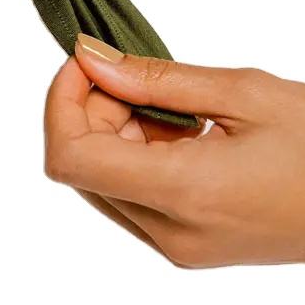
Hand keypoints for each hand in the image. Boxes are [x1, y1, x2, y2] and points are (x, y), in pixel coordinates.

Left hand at [43, 33, 304, 267]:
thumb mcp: (244, 93)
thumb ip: (155, 78)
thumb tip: (91, 58)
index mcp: (184, 194)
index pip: (70, 158)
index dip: (60, 103)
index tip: (84, 63)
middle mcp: (171, 233)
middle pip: (80, 165)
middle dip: (89, 110)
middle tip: (131, 75)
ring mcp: (177, 245)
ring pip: (101, 179)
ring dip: (113, 130)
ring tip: (168, 104)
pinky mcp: (186, 244)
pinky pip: (130, 193)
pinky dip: (135, 151)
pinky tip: (177, 129)